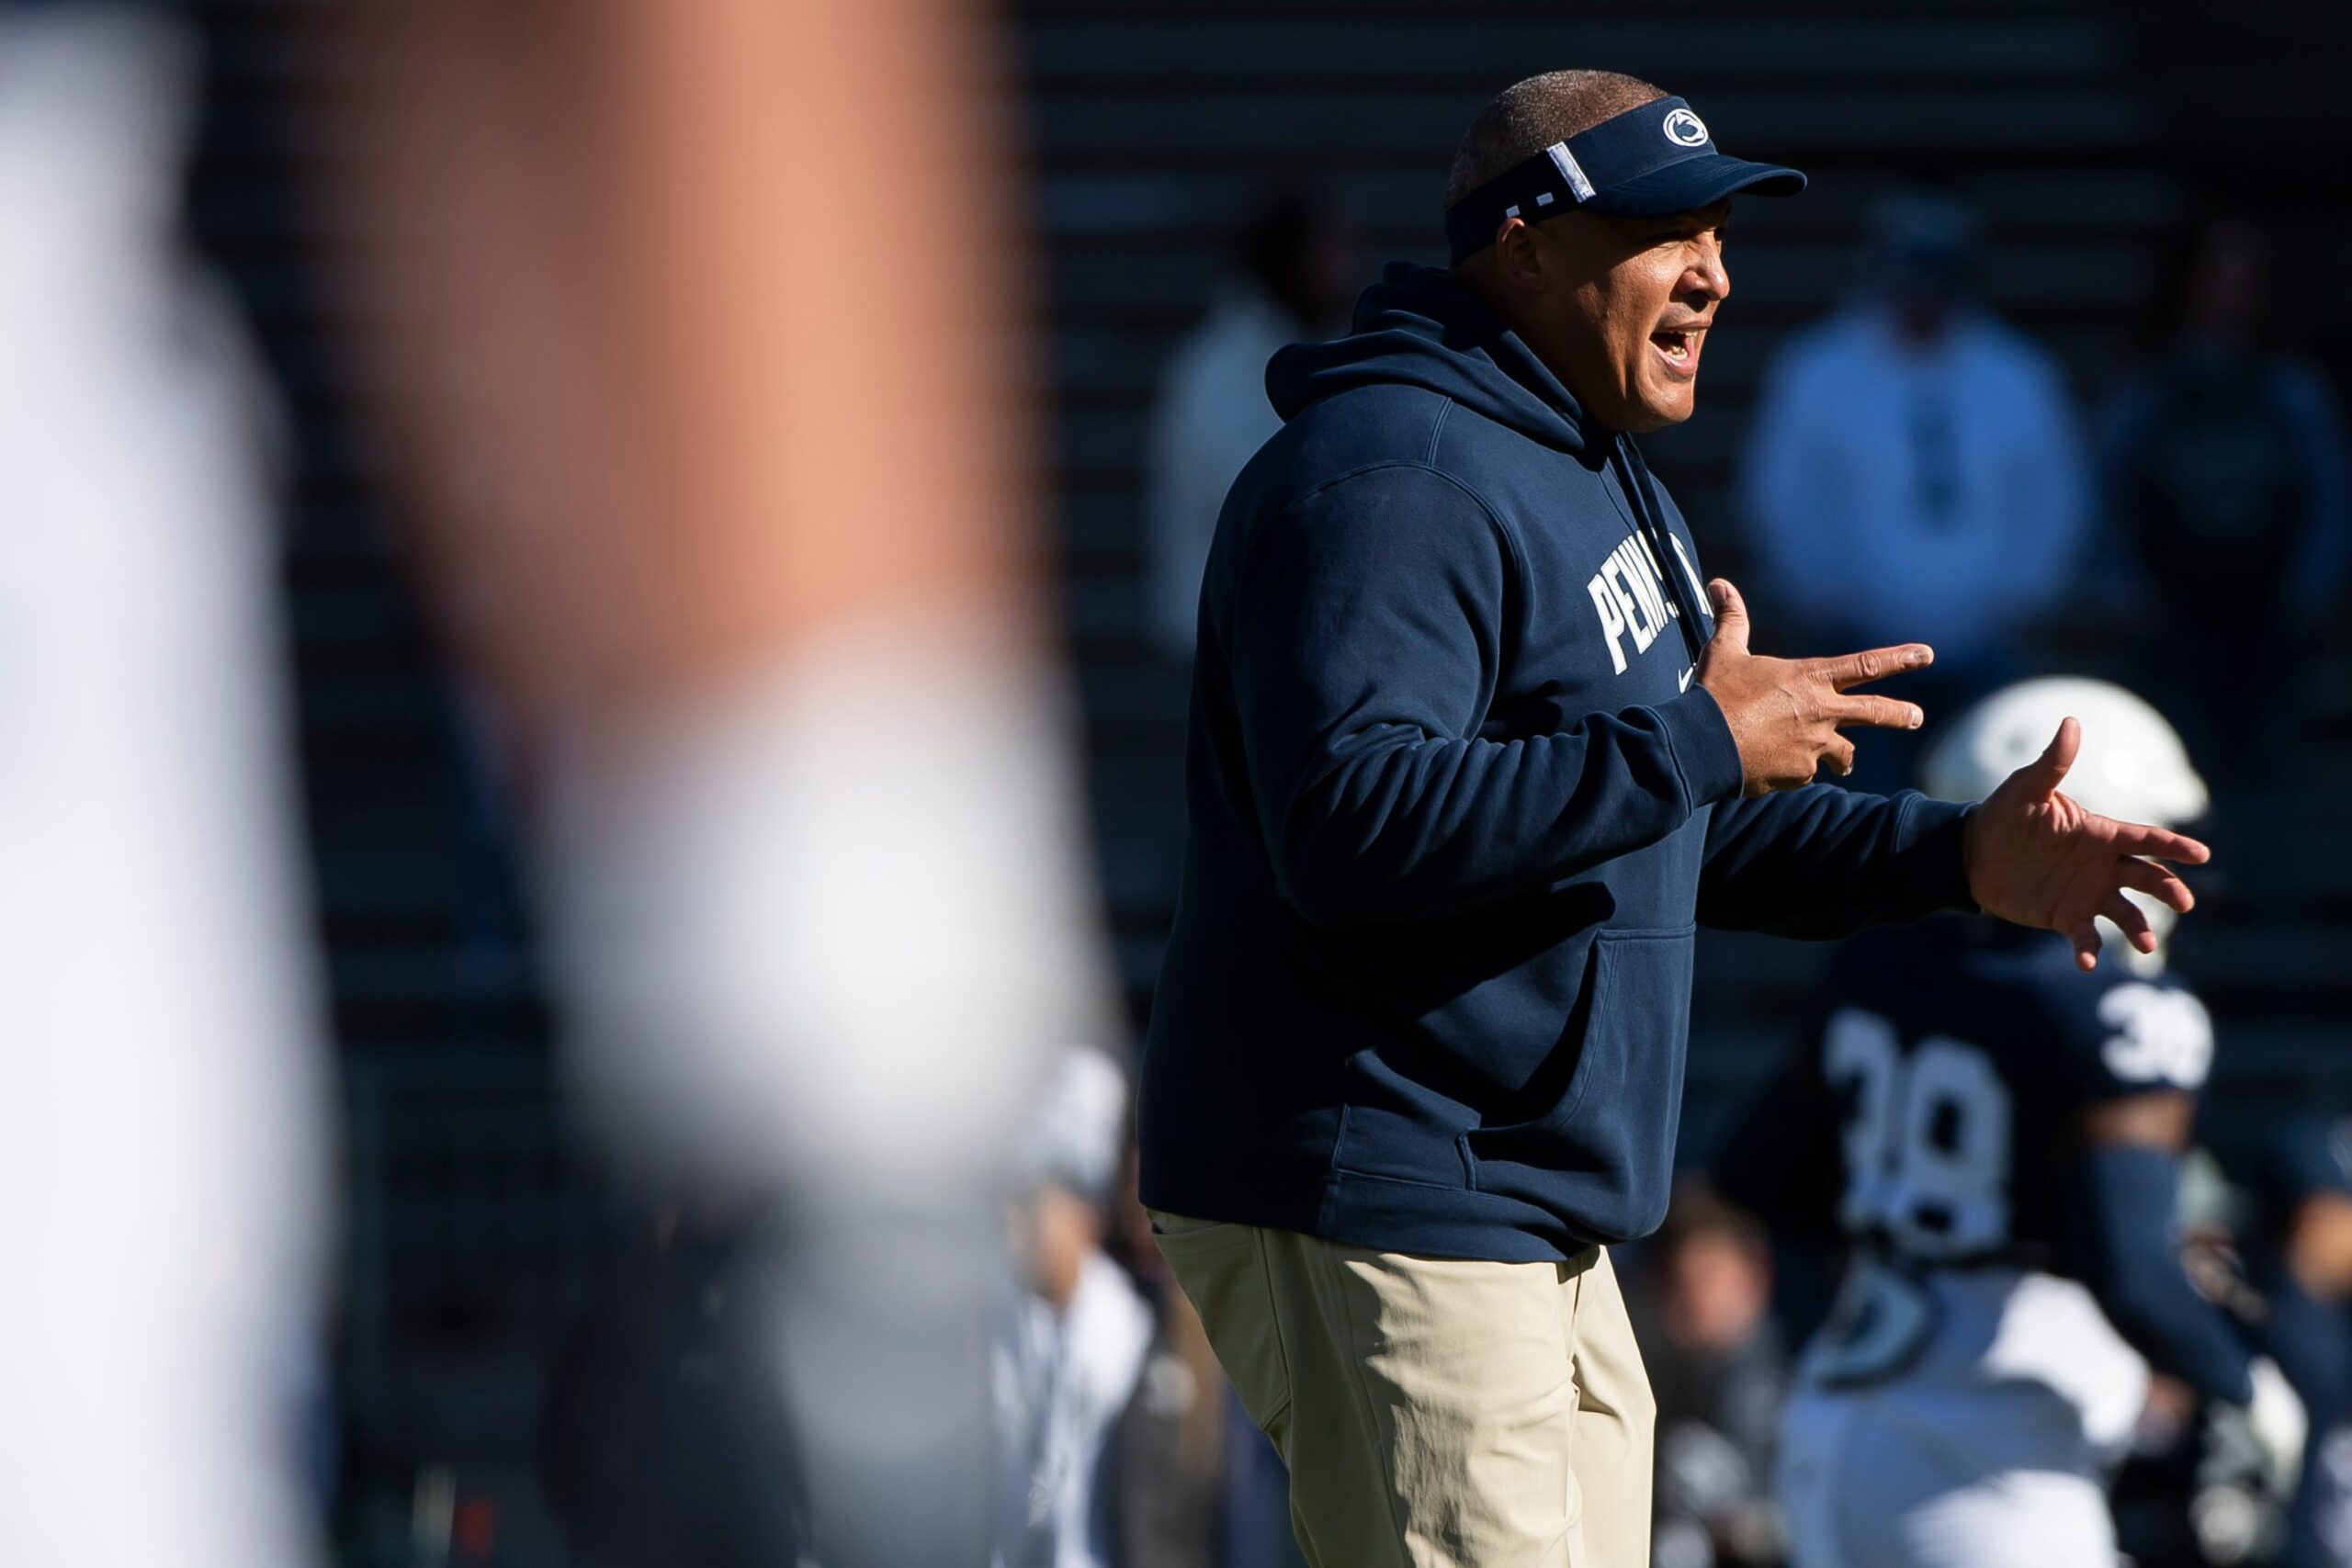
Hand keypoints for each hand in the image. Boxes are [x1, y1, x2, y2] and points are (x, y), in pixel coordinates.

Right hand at [1694, 579, 1930, 796]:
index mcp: (1809, 678)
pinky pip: (1805, 773)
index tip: (1926, 655)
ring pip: (1841, 755)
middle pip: (1875, 713)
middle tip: (1916, 718)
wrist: (1703, 744)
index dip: (1899, 659)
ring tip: (1842, 765)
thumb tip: (1720, 584)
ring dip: (1842, 758)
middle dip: (1899, 714)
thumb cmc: (1715, 695)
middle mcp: (1821, 712)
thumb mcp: (1724, 652)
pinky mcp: (1799, 774)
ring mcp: (1814, 746)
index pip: (1865, 665)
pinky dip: (1794, 770)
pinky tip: (1774, 767)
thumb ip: (1732, 619)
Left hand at [1964, 716, 2210, 970]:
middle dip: (2169, 889)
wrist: (1972, 852)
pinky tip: (2086, 964)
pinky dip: (2089, 951)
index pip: (2146, 839)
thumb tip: (2071, 722)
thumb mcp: (2027, 787)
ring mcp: (2087, 893)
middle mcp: (2103, 866)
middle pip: (2147, 878)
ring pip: (2126, 913)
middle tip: (2184, 901)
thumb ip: (2053, 762)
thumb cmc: (2005, 814)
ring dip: (2140, 928)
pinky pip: (2085, 937)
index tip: (2202, 854)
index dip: (2174, 846)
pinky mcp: (2065, 917)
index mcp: (2101, 833)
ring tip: (2147, 944)